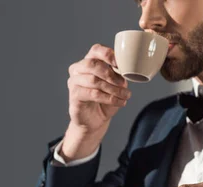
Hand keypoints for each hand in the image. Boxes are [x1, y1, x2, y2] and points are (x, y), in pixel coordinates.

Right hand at [61, 44, 131, 161]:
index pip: (96, 50)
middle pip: (92, 64)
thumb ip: (118, 73)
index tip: (119, 64)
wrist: (95, 120)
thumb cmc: (104, 99)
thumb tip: (128, 67)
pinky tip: (120, 102)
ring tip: (125, 95)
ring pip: (94, 80)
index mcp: (88, 61)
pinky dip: (109, 98)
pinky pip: (93, 94)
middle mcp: (78, 69)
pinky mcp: (74, 95)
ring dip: (113, 89)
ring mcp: (74, 82)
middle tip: (124, 83)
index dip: (108, 54)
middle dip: (110, 74)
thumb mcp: (115, 84)